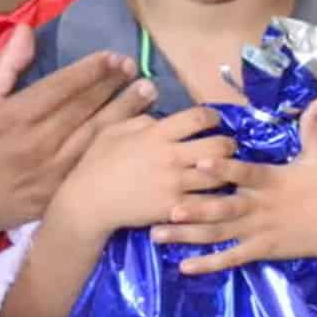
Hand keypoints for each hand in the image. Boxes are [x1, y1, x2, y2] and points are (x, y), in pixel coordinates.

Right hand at [0, 26, 157, 249]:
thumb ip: (4, 65)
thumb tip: (27, 30)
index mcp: (15, 116)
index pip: (64, 86)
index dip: (92, 70)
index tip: (114, 56)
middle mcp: (38, 143)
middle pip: (85, 108)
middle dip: (114, 86)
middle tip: (135, 69)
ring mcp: (51, 172)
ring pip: (95, 136)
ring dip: (124, 112)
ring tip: (146, 93)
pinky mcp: (59, 194)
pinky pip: (92, 165)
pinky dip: (114, 147)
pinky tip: (132, 133)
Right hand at [52, 105, 235, 235]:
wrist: (88, 203)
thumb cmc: (97, 163)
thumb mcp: (112, 130)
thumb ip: (138, 116)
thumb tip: (160, 108)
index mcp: (157, 134)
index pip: (198, 118)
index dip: (213, 117)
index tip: (214, 121)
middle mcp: (171, 157)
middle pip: (218, 146)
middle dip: (228, 145)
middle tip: (226, 148)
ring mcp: (175, 184)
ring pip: (218, 176)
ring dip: (226, 172)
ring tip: (225, 171)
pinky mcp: (175, 208)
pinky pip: (207, 203)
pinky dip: (216, 198)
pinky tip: (215, 195)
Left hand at [152, 100, 316, 273]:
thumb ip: (311, 128)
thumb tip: (315, 99)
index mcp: (271, 180)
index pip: (245, 173)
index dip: (223, 168)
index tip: (198, 162)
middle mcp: (260, 206)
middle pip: (224, 208)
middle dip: (196, 209)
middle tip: (167, 208)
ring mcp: (258, 231)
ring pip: (219, 235)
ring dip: (189, 235)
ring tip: (158, 234)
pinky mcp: (261, 250)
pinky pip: (231, 258)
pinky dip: (208, 264)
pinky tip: (184, 267)